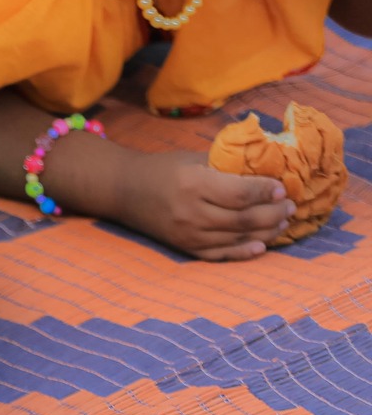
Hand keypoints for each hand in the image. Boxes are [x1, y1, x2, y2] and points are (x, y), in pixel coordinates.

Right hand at [121, 150, 290, 260]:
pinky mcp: (184, 248)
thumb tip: (268, 168)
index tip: (283, 188)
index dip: (267, 192)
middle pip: (244, 219)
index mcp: (194, 185)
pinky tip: (261, 246)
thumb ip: (227, 166)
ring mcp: (187, 235)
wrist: (124, 191)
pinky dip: (243, 253)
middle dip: (274, 213)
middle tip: (290, 206)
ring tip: (282, 222)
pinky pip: (220, 255)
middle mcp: (191, 214)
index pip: (241, 194)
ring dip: (266, 232)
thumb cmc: (164, 169)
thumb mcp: (195, 158)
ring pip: (238, 238)